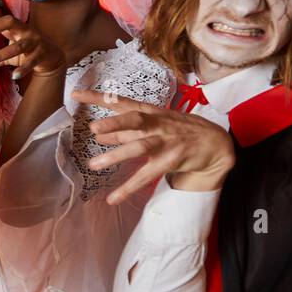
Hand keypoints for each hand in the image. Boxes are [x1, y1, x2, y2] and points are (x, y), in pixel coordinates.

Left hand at [0, 14, 63, 79]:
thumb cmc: (25, 53)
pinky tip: (14, 76)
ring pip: (18, 45)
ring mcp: (34, 41)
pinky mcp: (42, 54)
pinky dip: (24, 68)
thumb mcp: (6, 57)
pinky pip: (32, 61)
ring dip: (1, 53)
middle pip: (8, 21)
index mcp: (12, 27)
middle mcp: (23, 30)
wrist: (52, 58)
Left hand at [72, 89, 235, 204]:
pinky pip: (148, 175)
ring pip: (140, 147)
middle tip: (92, 128)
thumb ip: (126, 130)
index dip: (99, 97)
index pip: (122, 102)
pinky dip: (129, 187)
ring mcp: (166, 142)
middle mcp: (158, 124)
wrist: (215, 144)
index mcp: (151, 112)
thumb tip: (97, 135)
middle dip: (114, 123)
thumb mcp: (153, 125)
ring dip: (117, 155)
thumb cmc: (178, 132)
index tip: (76, 94)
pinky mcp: (172, 160)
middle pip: (135, 120)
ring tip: (93, 165)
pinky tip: (113, 197)